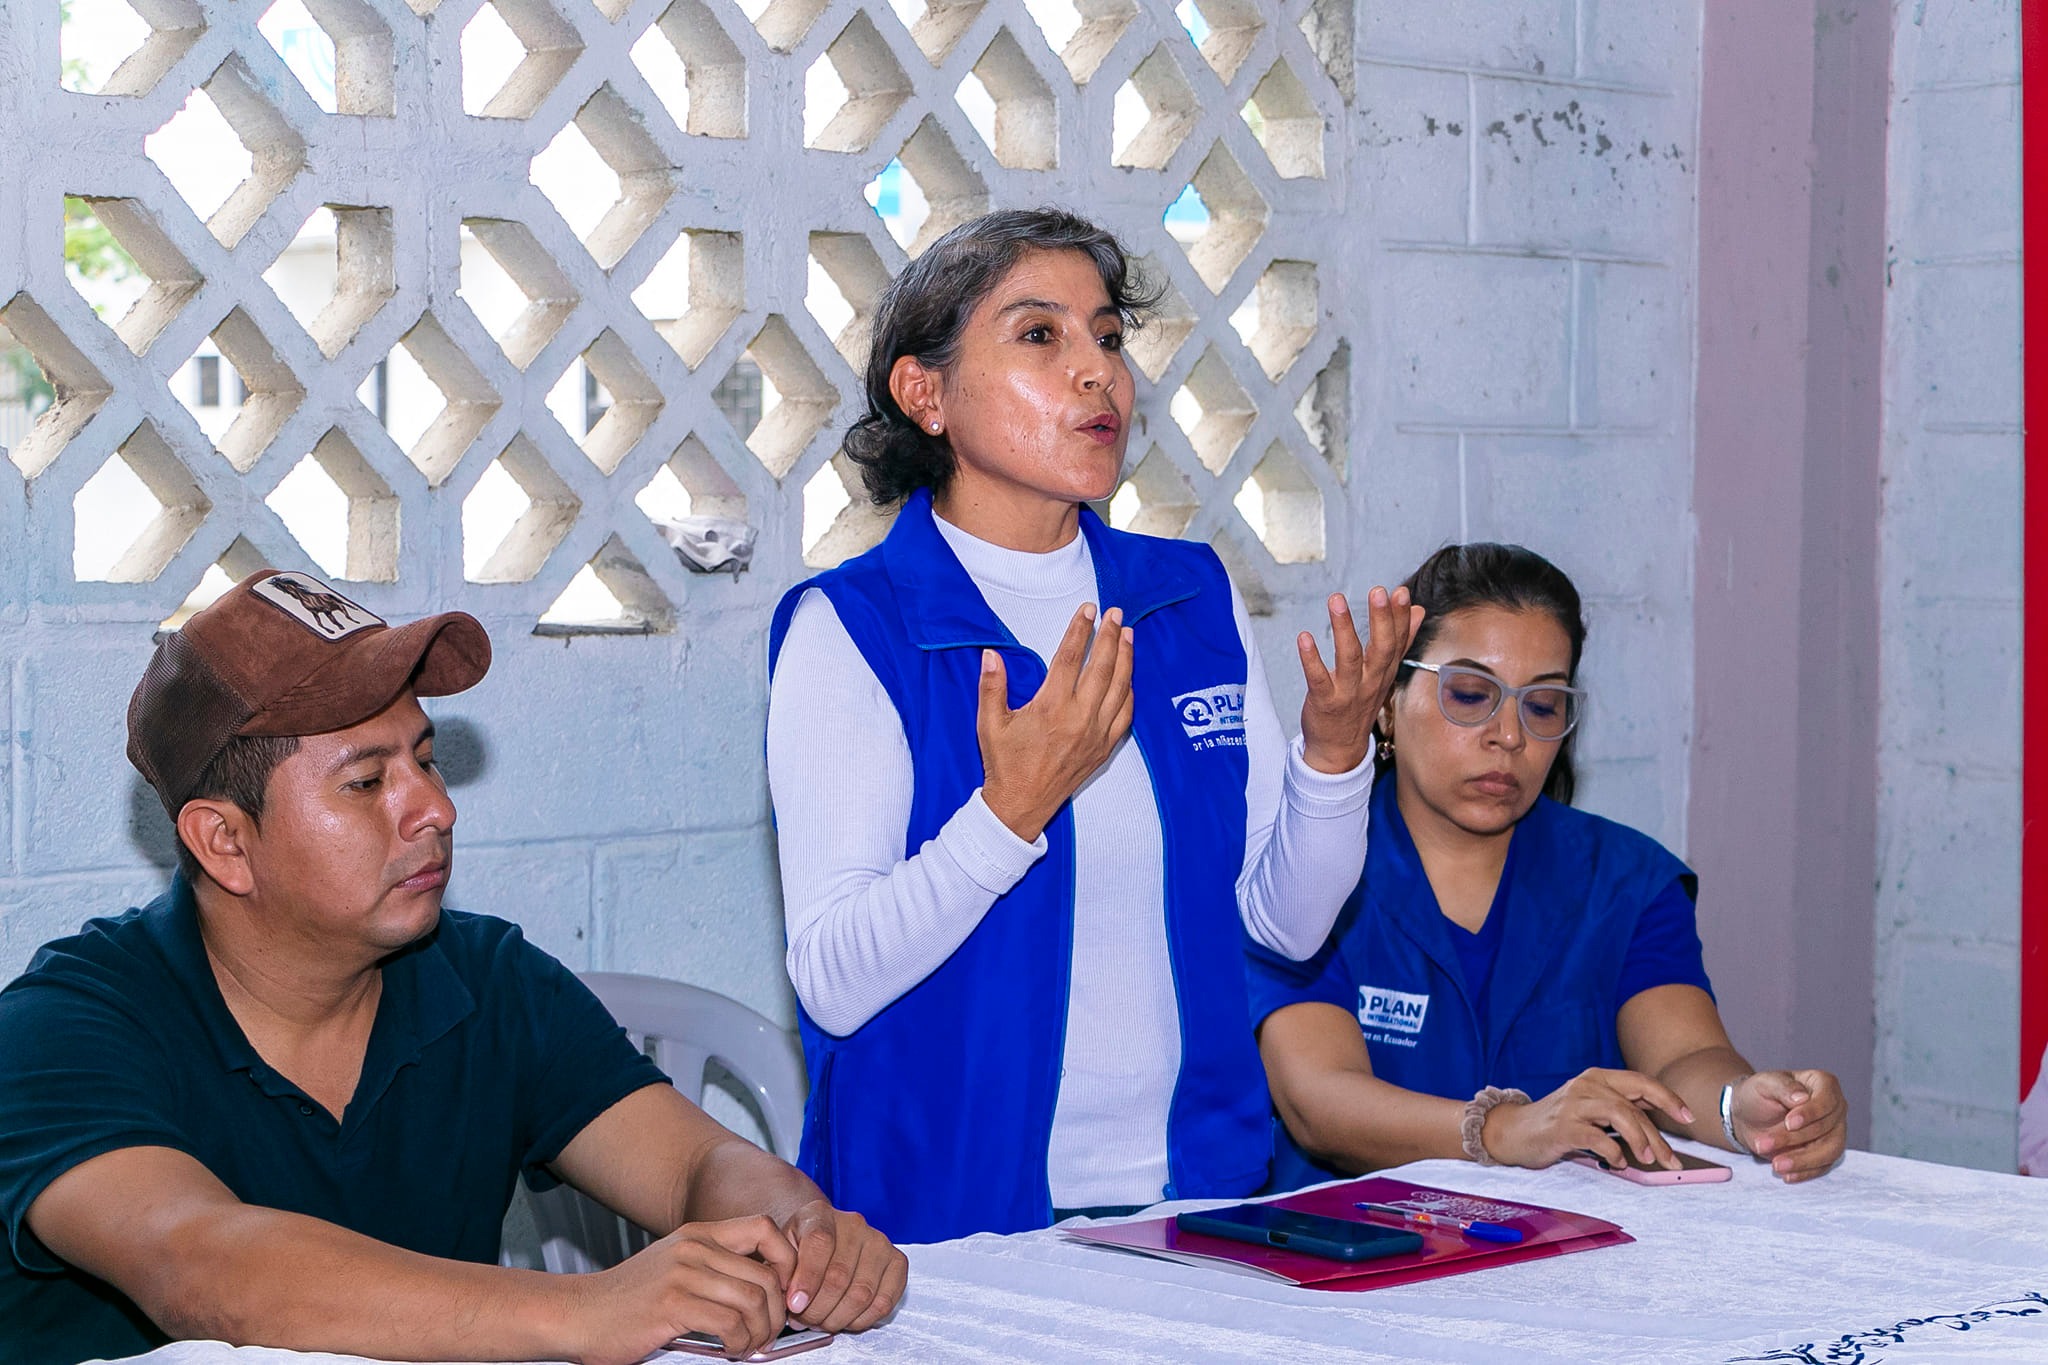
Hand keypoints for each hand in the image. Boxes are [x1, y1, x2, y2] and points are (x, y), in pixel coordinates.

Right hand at [566, 1215, 795, 1363]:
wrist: (578, 1314)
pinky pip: (731, 1323)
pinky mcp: (673, 1303)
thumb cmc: (627, 1300)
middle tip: (769, 1334)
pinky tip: (731, 1350)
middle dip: (778, 1312)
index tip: (786, 1292)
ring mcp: (684, 1273)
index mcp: (699, 1234)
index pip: (765, 1228)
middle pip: (767, 1275)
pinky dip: (740, 1343)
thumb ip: (713, 1267)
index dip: (788, 1260)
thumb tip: (765, 1289)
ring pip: (754, 1300)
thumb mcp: (675, 1266)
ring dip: (761, 1332)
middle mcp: (695, 1247)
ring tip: (749, 1347)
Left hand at [781, 1199, 907, 1332]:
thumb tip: (789, 1298)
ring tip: (822, 1322)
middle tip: (804, 1321)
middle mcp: (854, 1224)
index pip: (819, 1244)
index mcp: (820, 1215)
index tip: (795, 1305)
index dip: (807, 1280)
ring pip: (862, 1293)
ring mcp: (879, 1241)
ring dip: (838, 1318)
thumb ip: (780, 1269)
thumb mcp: (780, 1251)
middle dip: (818, 1309)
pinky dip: (863, 1319)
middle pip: (839, 1275)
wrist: (824, 1242)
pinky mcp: (897, 1261)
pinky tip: (846, 1319)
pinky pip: (884, 1300)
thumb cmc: (800, 1249)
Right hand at [978, 604, 1134, 840]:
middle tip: (1115, 613)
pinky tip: (1129, 677)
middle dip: (1110, 636)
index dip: (1081, 630)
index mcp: (1051, 708)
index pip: (1071, 657)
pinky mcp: (1104, 748)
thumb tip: (990, 654)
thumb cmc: (1004, 764)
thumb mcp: (990, 724)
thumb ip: (991, 686)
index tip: (1088, 609)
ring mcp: (1096, 734)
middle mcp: (1079, 718)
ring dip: (1126, 658)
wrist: (1021, 805)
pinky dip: (1130, 692)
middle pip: (1102, 667)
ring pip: (1120, 688)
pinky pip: (1125, 715)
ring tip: (1127, 635)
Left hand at [1297, 588, 1423, 773]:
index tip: (1400, 592)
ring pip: (1349, 658)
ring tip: (1336, 600)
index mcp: (1384, 672)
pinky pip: (1318, 679)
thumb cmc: (1358, 705)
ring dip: (1344, 628)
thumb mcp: (1383, 673)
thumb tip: (1418, 609)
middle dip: (1382, 619)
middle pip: (1381, 649)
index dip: (1400, 617)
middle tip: (1378, 591)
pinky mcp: (1325, 702)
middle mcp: (1370, 681)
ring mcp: (1349, 693)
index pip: (1397, 641)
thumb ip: (1400, 641)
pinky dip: (1311, 659)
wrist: (1339, 750)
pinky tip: (1304, 638)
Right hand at [1481, 1068, 1694, 1170]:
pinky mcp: (1562, 1127)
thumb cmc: (1558, 1122)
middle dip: (1658, 1134)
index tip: (1688, 1118)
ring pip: (1620, 1115)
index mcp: (1597, 1077)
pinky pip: (1598, 1138)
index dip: (1668, 1099)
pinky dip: (1614, 1153)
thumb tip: (1660, 1123)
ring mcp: (1573, 1104)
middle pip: (1634, 1104)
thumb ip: (1620, 1109)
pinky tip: (1618, 1162)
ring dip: (1640, 1140)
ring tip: (1648, 1160)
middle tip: (1672, 1159)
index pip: (1641, 1082)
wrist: (1514, 1131)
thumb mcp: (1590, 1108)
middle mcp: (1586, 1085)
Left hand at [1731, 1069, 1846, 1181]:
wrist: (1750, 1117)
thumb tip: (1802, 1098)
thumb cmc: (1758, 1095)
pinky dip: (1806, 1172)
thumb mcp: (1763, 1084)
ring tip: (1776, 1165)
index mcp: (1823, 1084)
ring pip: (1830, 1150)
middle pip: (1826, 1128)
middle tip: (1763, 1144)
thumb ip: (1783, 1087)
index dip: (1810, 1113)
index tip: (1789, 1123)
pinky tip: (1787, 1175)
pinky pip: (1824, 1166)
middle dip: (1794, 1139)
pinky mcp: (1826, 1151)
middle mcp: (1835, 1108)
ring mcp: (1834, 1131)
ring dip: (1803, 1160)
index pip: (1827, 1100)